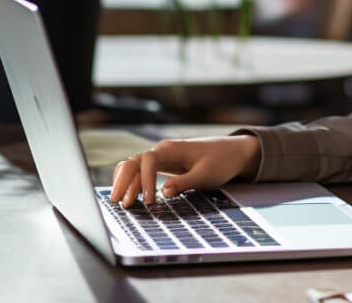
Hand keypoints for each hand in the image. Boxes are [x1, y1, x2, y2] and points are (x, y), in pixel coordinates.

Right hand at [109, 135, 260, 206]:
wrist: (234, 152)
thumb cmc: (221, 161)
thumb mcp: (205, 174)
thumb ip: (184, 183)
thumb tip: (164, 192)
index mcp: (171, 149)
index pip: (147, 161)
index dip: (144, 181)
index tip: (149, 201)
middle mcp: (162, 151)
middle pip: (133, 162)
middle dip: (123, 181)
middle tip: (117, 202)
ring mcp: (161, 158)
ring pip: (135, 168)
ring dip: (126, 184)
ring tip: (121, 204)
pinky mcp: (164, 166)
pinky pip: (143, 173)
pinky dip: (134, 183)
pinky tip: (131, 197)